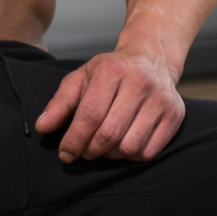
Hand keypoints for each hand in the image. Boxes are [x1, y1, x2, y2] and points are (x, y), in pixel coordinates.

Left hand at [36, 48, 185, 163]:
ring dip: (110, 155)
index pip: (90, 115)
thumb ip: (60, 103)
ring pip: (129, 147)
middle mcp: (140, 83)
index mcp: (112, 71)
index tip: (65, 154)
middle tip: (83, 151)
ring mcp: (160, 100)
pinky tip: (123, 144)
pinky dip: (130, 156)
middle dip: (90, 150)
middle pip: (109, 134)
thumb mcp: (82, 78)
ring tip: (103, 146)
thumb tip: (42, 127)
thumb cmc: (111, 72)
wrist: (152, 59)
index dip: (74, 140)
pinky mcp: (174, 116)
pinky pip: (147, 152)